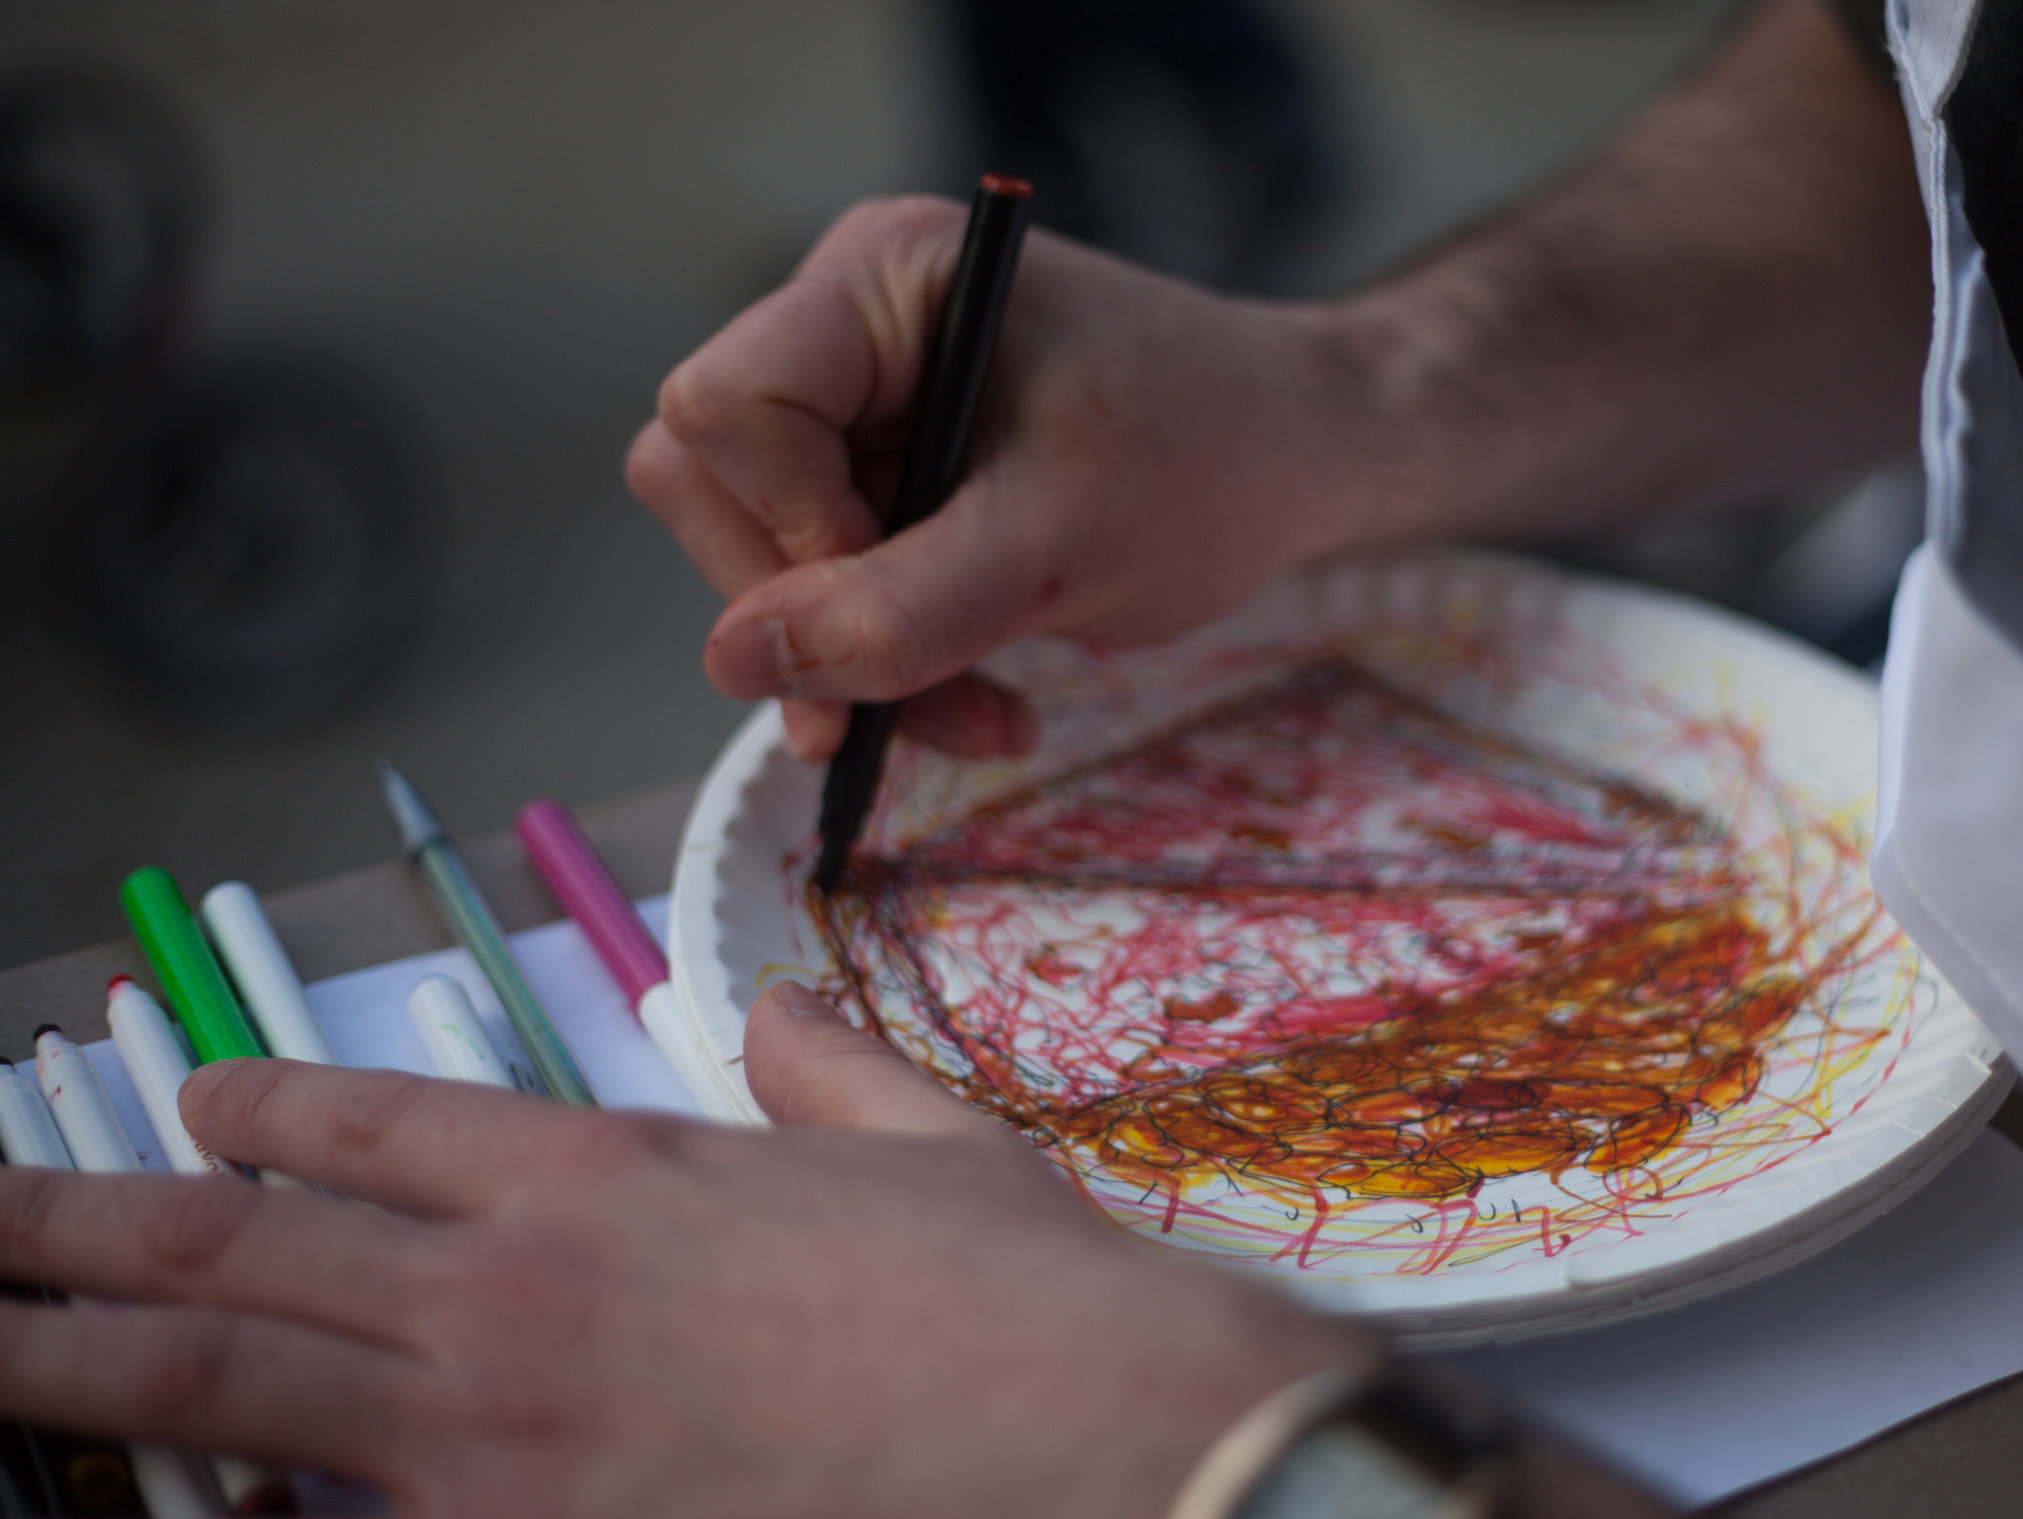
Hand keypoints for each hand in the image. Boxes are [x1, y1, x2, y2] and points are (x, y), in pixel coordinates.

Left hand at [0, 984, 1369, 1518]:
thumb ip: (828, 1067)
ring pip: (195, 1377)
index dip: (264, 1112)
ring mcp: (478, 1435)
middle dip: (63, 1226)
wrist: (1099, 1452)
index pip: (386, 1124)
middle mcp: (509, 1284)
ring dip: (31, 1349)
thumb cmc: (1034, 1310)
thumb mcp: (940, 1148)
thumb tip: (775, 1006)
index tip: (189, 1107)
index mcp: (616, 1171)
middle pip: (235, 1243)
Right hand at [627, 199, 1406, 761]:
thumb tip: (737, 662)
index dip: (788, 522)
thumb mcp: (1061, 545)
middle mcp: (845, 334)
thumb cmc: (1211, 455)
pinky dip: (898, 670)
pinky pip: (827, 596)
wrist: (1298, 461)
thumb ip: (899, 609)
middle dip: (819, 618)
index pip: (726, 406)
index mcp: (883, 283)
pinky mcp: (884, 487)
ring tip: (991, 719)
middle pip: (713, 488)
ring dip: (865, 669)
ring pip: (763, 563)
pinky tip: (988, 703)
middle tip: (933, 703)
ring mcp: (857, 414)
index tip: (904, 583)